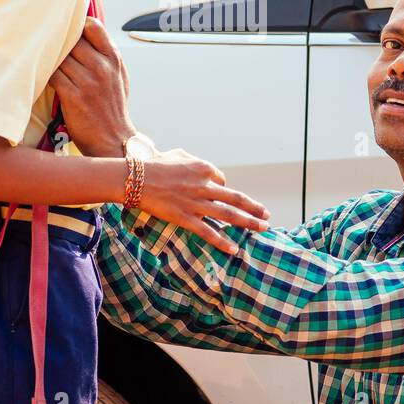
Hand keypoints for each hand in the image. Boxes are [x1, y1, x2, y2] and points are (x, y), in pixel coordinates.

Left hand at [49, 17, 133, 156]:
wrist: (114, 140)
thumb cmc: (113, 108)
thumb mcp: (119, 77)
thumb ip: (106, 55)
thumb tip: (88, 33)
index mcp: (113, 59)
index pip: (93, 26)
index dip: (77, 25)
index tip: (67, 32)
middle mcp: (102, 68)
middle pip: (71, 40)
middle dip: (59, 44)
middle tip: (47, 45)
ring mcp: (88, 82)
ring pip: (59, 57)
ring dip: (49, 60)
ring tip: (41, 61)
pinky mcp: (73, 97)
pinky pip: (52, 75)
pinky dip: (45, 74)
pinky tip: (41, 77)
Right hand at [138, 148, 270, 253]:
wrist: (136, 179)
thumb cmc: (154, 165)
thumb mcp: (178, 155)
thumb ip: (194, 161)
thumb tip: (207, 172)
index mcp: (204, 168)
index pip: (222, 181)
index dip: (223, 188)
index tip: (222, 194)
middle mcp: (205, 186)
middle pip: (236, 199)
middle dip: (254, 208)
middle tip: (267, 215)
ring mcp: (196, 203)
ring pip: (229, 214)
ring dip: (249, 222)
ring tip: (263, 228)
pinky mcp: (185, 218)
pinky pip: (208, 231)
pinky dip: (222, 241)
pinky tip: (234, 249)